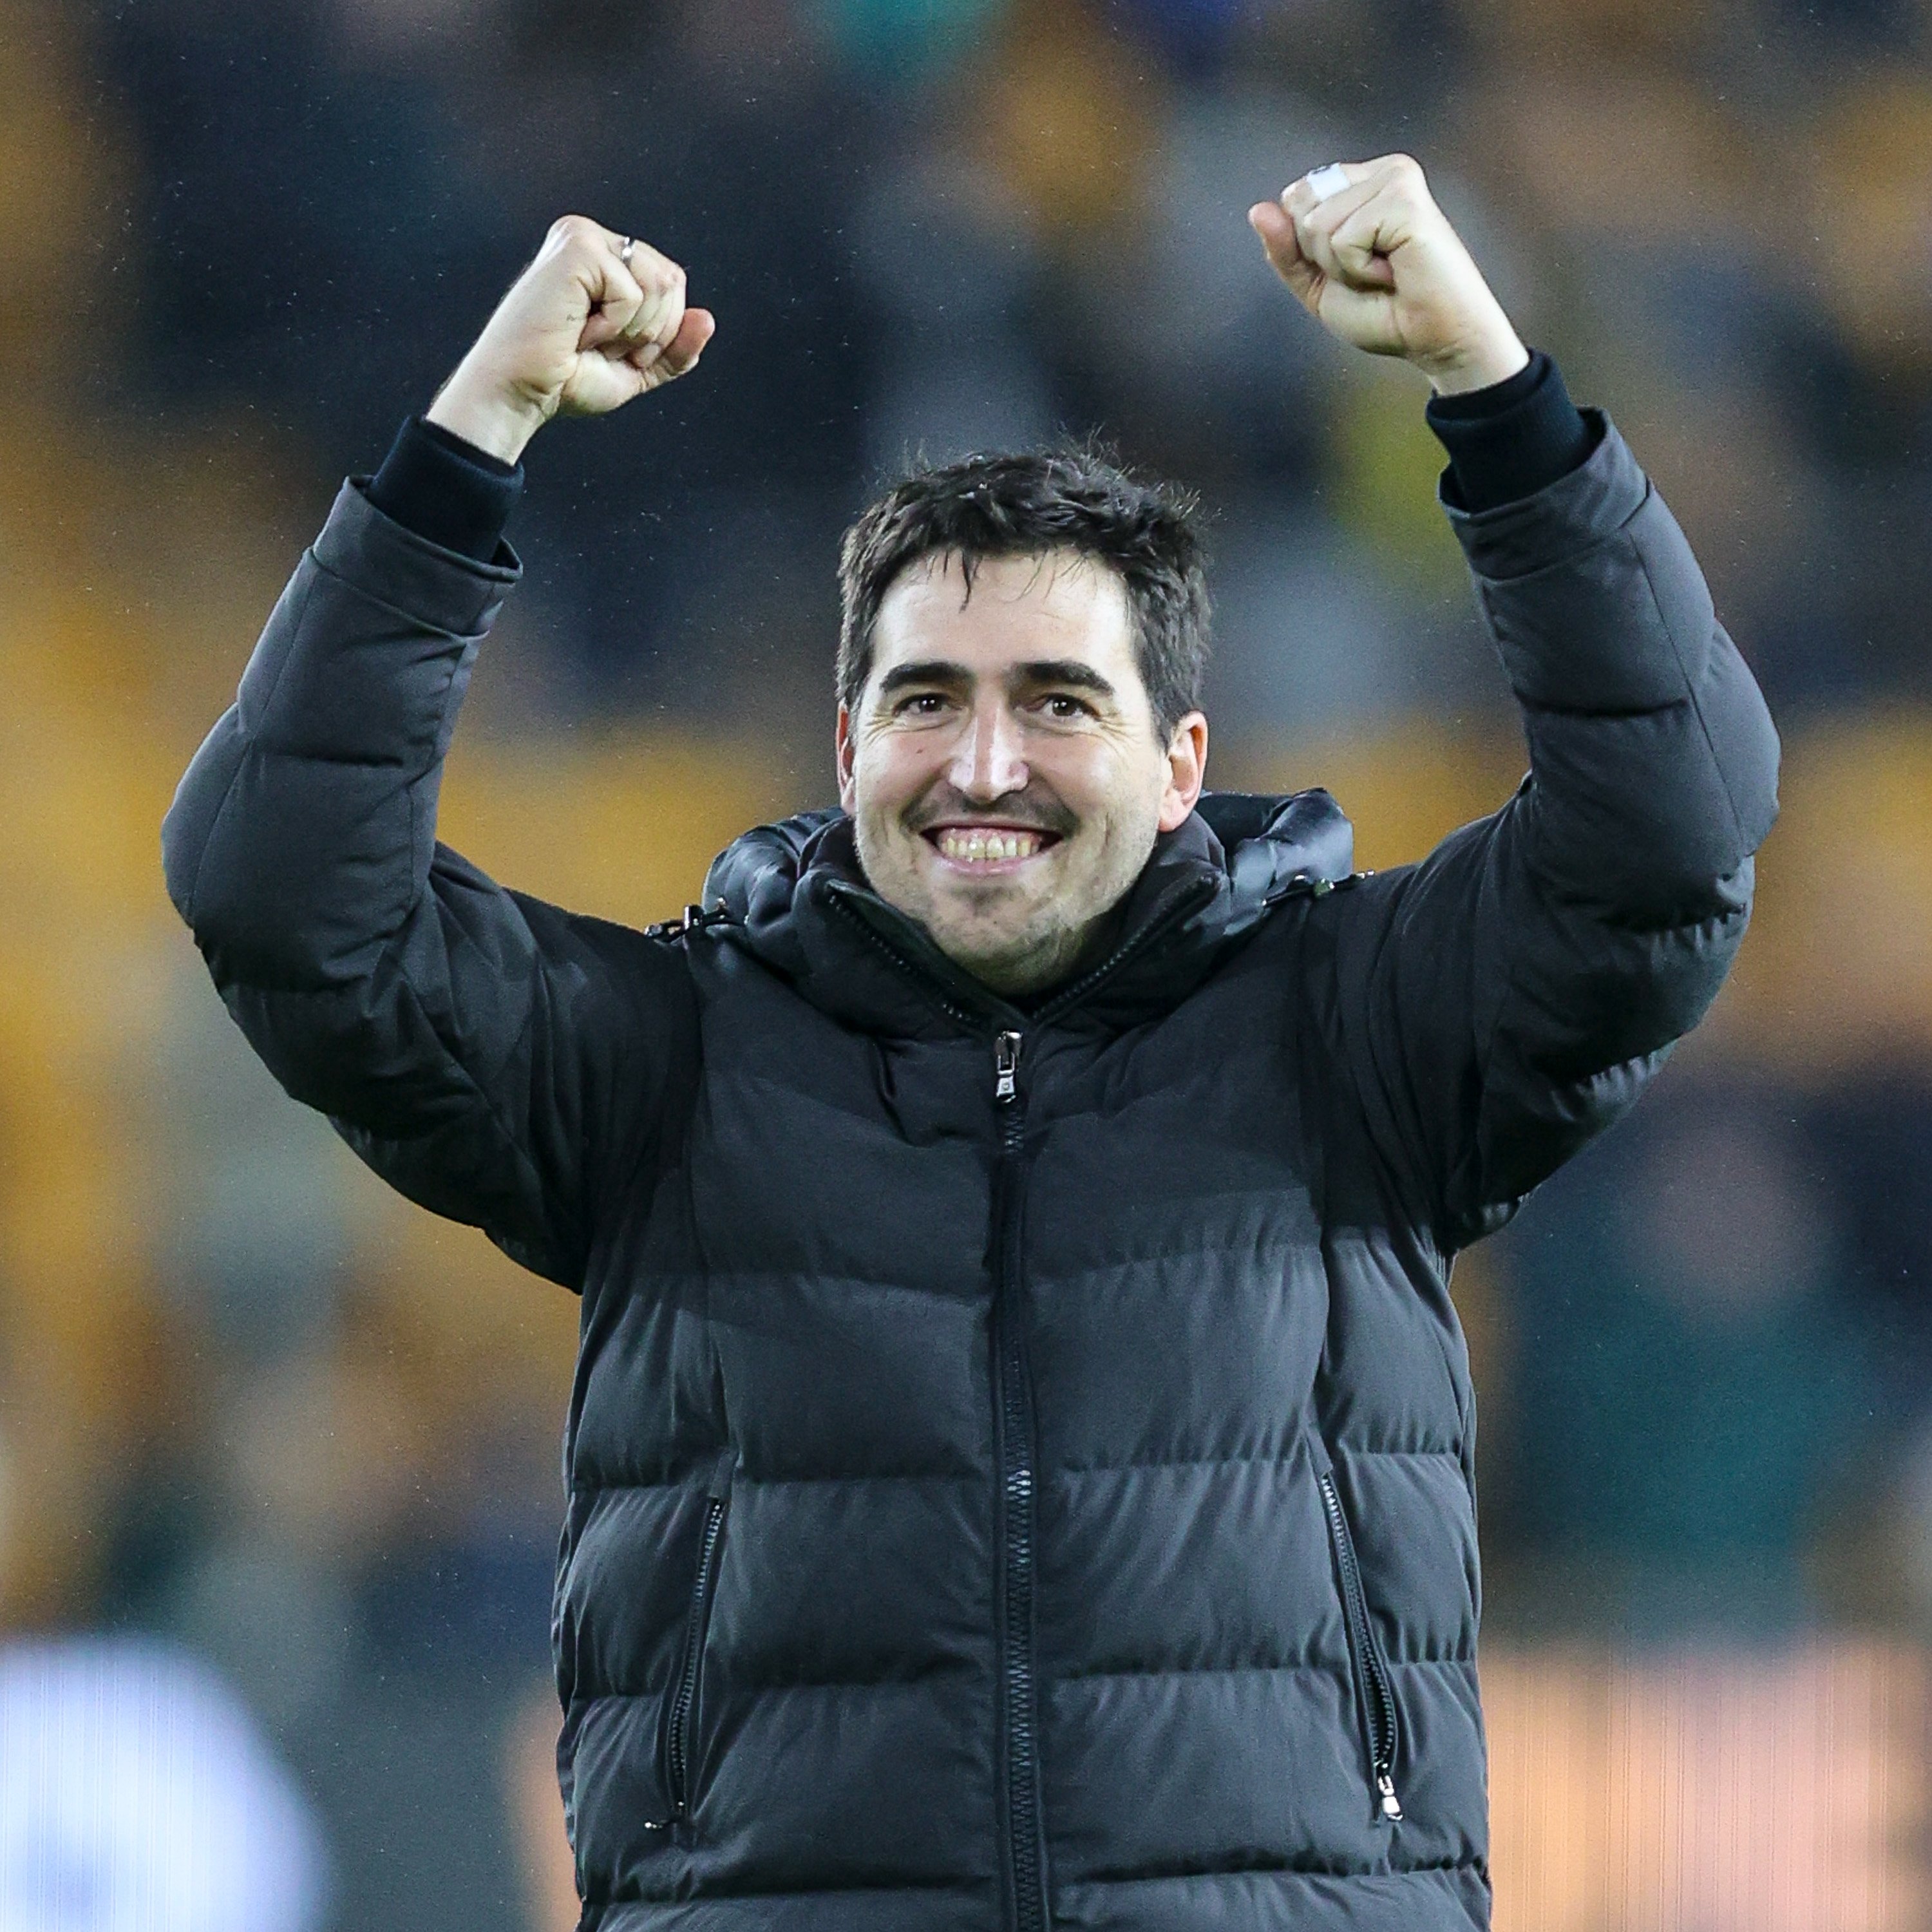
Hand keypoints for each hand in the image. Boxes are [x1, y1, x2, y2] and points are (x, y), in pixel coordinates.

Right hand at [426, 216, 715, 462]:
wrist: (521, 393)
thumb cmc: (565, 380)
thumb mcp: (636, 367)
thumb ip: (675, 347)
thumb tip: (707, 318)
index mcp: (604, 258)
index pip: (672, 283)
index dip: (660, 331)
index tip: (613, 348)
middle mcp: (592, 238)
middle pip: (673, 280)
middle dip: (651, 331)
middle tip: (600, 344)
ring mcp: (583, 236)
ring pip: (660, 285)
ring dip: (632, 331)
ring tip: (588, 337)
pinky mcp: (577, 246)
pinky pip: (633, 292)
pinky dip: (613, 325)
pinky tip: (577, 329)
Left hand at [1248, 156, 1526, 394]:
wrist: (1432, 339)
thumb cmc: (1386, 313)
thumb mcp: (1319, 285)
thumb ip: (1286, 250)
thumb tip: (1258, 210)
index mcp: (1360, 184)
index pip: (1295, 199)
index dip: (1307, 248)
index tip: (1351, 267)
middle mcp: (1379, 173)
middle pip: (1300, 206)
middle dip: (1322, 256)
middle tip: (1369, 272)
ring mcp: (1394, 180)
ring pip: (1317, 224)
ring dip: (1342, 267)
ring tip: (1383, 273)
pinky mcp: (1404, 199)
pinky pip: (1343, 238)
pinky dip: (1359, 269)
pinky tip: (1393, 271)